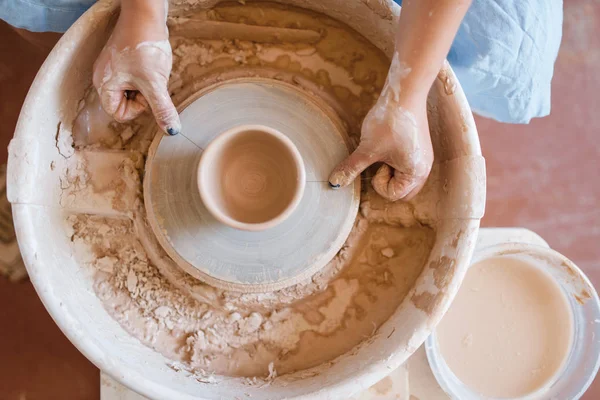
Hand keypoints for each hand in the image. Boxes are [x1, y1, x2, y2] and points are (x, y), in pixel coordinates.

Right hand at [92, 0, 180, 135]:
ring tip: (152, 70)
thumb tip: (171, 131)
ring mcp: (113, 67)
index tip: (148, 93)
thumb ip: (162, 109)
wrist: (146, 13)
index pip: (119, 114)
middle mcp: (104, 77)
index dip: (137, 108)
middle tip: (151, 81)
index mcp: (104, 84)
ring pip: (133, 89)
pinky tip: (152, 63)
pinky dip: (146, 74)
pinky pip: (135, 76)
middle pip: (126, 102)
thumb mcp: (155, 83)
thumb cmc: (145, 47)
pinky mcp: (123, 59)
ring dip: (146, 85)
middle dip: (143, 96)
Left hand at [328, 64, 433, 200]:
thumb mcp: (367, 148)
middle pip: (402, 192)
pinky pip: (407, 165)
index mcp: (416, 173)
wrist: (404, 92)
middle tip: (380, 160)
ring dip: (391, 171)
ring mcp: (424, 158)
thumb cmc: (389, 122)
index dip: (379, 182)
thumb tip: (334, 183)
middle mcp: (424, 169)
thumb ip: (351, 168)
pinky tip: (389, 144)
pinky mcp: (419, 148)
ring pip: (404, 179)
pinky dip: (396, 161)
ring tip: (385, 152)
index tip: (377, 162)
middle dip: (387, 181)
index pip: (393, 195)